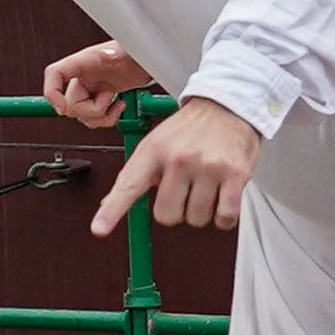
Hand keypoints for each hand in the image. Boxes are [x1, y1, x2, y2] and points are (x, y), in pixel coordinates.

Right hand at [41, 41, 148, 130]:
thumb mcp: (128, 51)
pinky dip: (107, 119)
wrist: (150, 61)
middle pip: (69, 104)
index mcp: (83, 61)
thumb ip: (117, 53)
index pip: (55, 74)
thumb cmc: (138, 53)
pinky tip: (119, 106)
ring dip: (100, 117)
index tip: (62, 108)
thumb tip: (108, 55)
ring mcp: (90, 89)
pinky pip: (92, 119)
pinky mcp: (99, 99)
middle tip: (109, 97)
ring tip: (116, 102)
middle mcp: (82, 76)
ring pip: (80, 115)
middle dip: (91, 110)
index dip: (52, 92)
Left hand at [90, 100, 263, 236]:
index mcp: (153, 151)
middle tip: (184, 189)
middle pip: (166, 216)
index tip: (99, 229)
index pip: (128, 186)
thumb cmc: (189, 129)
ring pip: (197, 219)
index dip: (111, 212)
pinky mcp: (235, 175)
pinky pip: (225, 217)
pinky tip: (222, 198)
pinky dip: (223, 217)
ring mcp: (207, 167)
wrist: (227, 105)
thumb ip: (134, 176)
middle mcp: (178, 158)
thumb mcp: (155, 144)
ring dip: (201, 211)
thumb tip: (108, 205)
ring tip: (205, 186)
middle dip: (175, 209)